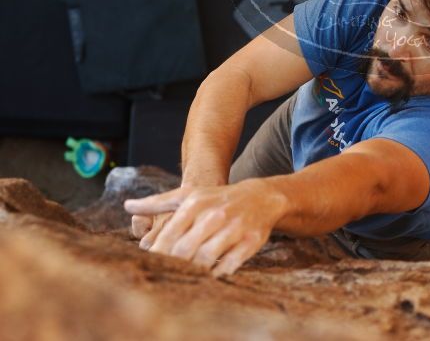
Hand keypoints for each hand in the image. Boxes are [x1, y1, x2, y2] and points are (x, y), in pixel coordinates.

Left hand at [124, 179, 288, 276]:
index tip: (151, 265)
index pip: (169, 235)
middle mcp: (214, 216)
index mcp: (195, 205)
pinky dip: (217, 273)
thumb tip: (127, 206)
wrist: (260, 197)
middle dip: (174, 265)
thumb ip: (157, 202)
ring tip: (187, 276)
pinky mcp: (250, 241)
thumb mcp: (189, 196)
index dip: (158, 254)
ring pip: (206, 258)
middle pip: (185, 250)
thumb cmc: (217, 199)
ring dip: (194, 270)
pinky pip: (229, 265)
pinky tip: (210, 275)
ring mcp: (234, 229)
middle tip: (168, 275)